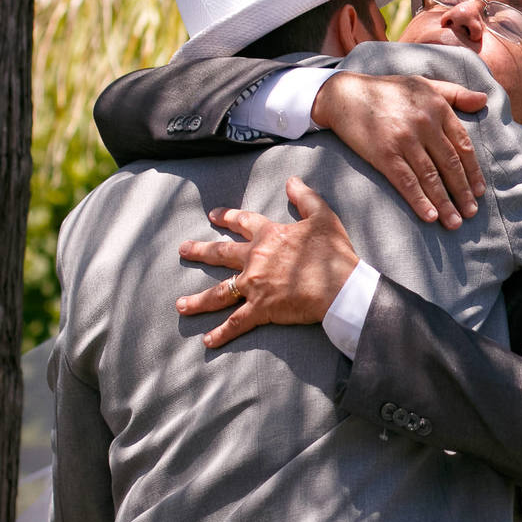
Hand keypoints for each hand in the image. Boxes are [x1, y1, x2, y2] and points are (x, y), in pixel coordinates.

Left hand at [176, 177, 358, 347]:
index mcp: (269, 236)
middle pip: (220, 254)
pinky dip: (222, 333)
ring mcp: (255, 285)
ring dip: (198, 301)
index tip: (213, 215)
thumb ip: (305, 197)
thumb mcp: (323, 217)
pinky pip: (236, 322)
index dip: (227, 216)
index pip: (243, 222)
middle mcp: (255, 259)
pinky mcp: (261, 309)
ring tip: (181, 305)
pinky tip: (208, 341)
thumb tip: (291, 181)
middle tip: (183, 250)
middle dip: (199, 251)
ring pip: (219, 292)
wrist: (340, 287)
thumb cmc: (333, 253)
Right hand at [311, 72, 487, 229]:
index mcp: (438, 108)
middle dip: (463, 192)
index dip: (473, 171)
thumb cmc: (388, 90)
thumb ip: (456, 93)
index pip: (463, 146)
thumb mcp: (424, 84)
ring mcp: (404, 139)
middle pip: (450, 165)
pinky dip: (420, 201)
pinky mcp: (384, 154)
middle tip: (472, 213)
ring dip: (445, 203)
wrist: (345, 95)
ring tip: (455, 223)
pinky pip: (407, 182)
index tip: (480, 191)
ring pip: (431, 177)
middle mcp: (425, 124)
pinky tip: (430, 216)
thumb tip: (484, 100)